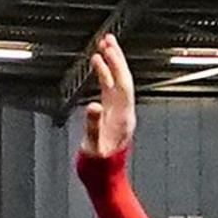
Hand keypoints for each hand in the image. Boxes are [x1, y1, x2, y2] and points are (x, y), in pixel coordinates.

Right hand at [78, 34, 135, 165]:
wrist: (104, 178)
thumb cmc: (100, 166)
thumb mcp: (93, 148)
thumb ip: (93, 127)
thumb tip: (93, 107)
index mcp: (123, 117)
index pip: (122, 85)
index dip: (116, 66)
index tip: (109, 50)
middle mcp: (123, 112)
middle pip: (123, 78)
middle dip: (116, 58)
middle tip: (108, 39)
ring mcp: (118, 111)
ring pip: (116, 81)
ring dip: (110, 63)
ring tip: (103, 45)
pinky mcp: (111, 113)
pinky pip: (108, 87)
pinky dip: (104, 73)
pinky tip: (97, 63)